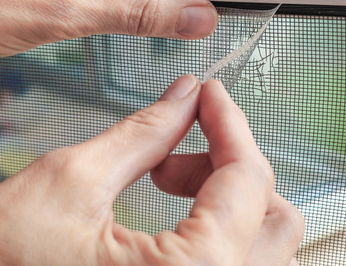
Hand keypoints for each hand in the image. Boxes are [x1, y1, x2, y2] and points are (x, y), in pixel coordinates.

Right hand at [0, 76, 303, 264]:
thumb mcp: (72, 179)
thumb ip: (146, 132)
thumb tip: (187, 97)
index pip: (247, 181)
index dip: (230, 122)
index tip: (211, 95)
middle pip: (273, 222)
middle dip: (234, 164)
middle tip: (189, 132)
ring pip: (260, 251)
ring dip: (229, 200)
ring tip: (169, 172)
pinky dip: (215, 233)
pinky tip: (169, 207)